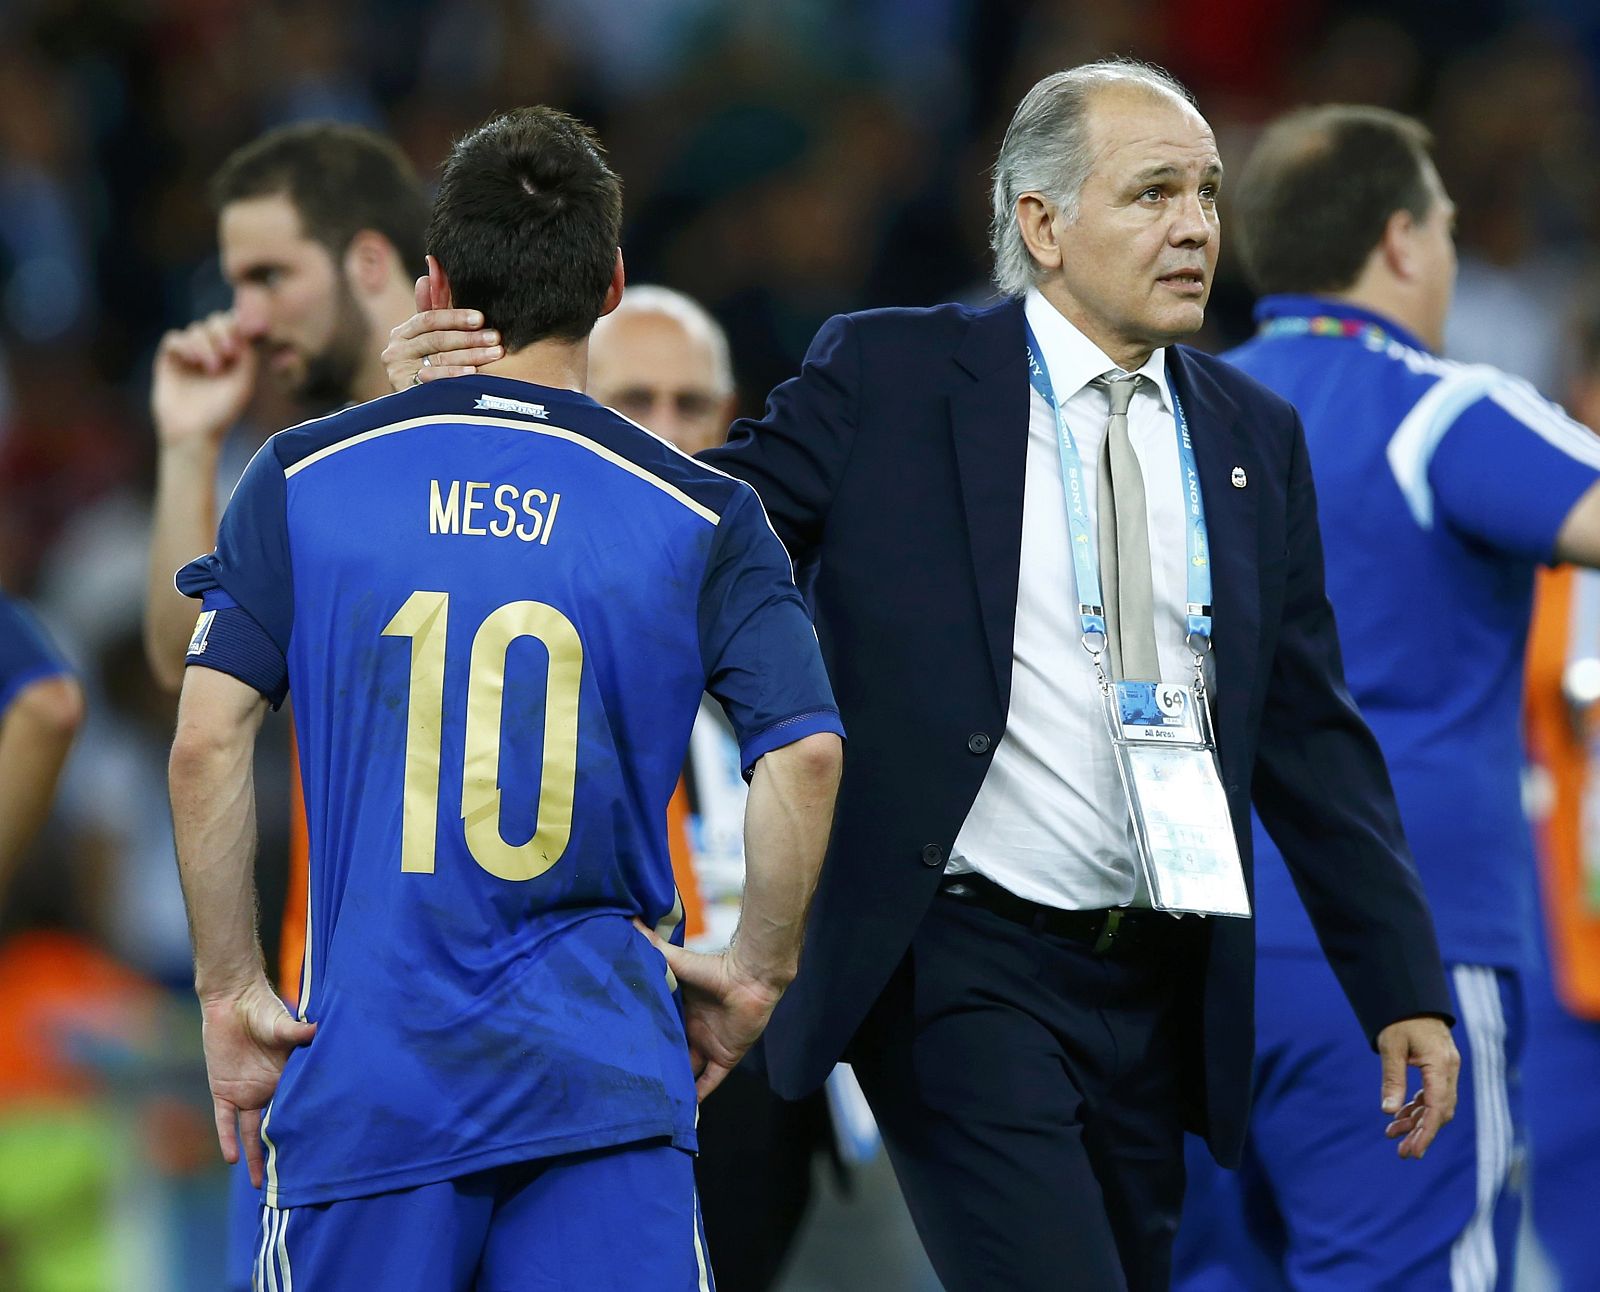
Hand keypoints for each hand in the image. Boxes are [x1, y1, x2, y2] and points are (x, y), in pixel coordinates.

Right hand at [151, 311, 257, 449]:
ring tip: (212, 368)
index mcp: (232, 356)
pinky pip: (174, 338)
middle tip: (229, 353)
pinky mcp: (170, 360)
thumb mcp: (242, 384)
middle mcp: (211, 352)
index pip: (235, 326)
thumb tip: (244, 330)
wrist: (194, 433)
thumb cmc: (221, 413)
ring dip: (207, 343)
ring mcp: (189, 355)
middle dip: (223, 331)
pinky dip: (186, 344)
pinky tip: (193, 359)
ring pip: (196, 328)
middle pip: (215, 321)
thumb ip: (247, 356)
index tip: (242, 342)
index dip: (238, 326)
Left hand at [198, 977, 316, 1186]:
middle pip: (276, 1127)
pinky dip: (227, 1139)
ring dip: (256, 1156)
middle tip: (294, 1182)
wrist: (233, 1001)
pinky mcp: (224, 1091)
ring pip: (252, 1132)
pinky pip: (225, 1121)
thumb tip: (315, 1030)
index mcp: (289, 1077)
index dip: (305, 1129)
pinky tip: (231, 1160)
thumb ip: (295, 1032)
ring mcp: (247, 1093)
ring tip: (262, 1184)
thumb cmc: (263, 1009)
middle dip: (284, 1153)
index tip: (319, 1152)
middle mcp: (270, 1090)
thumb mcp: (281, 1024)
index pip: (297, 1108)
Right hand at [382, 274, 501, 390]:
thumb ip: (434, 303)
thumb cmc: (431, 366)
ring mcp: (397, 373)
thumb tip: (433, 263)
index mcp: (402, 333)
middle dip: (469, 338)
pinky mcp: (404, 392)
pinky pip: (433, 382)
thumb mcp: (432, 335)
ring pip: (438, 359)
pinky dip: (453, 377)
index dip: (455, 316)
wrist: (416, 410)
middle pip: (436, 339)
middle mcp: (395, 351)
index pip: (429, 318)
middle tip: (496, 337)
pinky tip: (473, 375)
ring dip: (469, 356)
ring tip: (494, 354)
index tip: (480, 317)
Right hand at [632, 919, 784, 1099]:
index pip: (656, 1034)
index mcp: (677, 1012)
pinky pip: (709, 1083)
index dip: (642, 1046)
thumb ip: (652, 946)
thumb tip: (628, 919)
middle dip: (655, 1072)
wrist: (750, 977)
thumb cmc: (713, 968)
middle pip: (669, 1057)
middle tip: (629, 1089)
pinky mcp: (725, 1058)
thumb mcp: (676, 961)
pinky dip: (698, 1099)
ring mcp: (707, 1046)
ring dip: (673, 1088)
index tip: (618, 1059)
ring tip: (649, 1108)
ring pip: (686, 1074)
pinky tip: (684, 1115)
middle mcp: (690, 1032)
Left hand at [1377, 1015, 1458, 1158]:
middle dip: (1422, 1133)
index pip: (1437, 1108)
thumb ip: (1392, 1078)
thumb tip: (1388, 1110)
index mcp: (1440, 1065)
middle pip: (1440, 1111)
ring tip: (1393, 1134)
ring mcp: (1448, 1070)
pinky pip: (1433, 1095)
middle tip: (1402, 1152)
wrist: (1413, 998)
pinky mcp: (1441, 1068)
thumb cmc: (1400, 1019)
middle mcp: (1450, 1070)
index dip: (1427, 1133)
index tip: (1415, 1152)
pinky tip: (1401, 1116)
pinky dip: (1418, 1107)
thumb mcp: (1391, 1046)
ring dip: (1417, 1121)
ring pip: (1437, 1105)